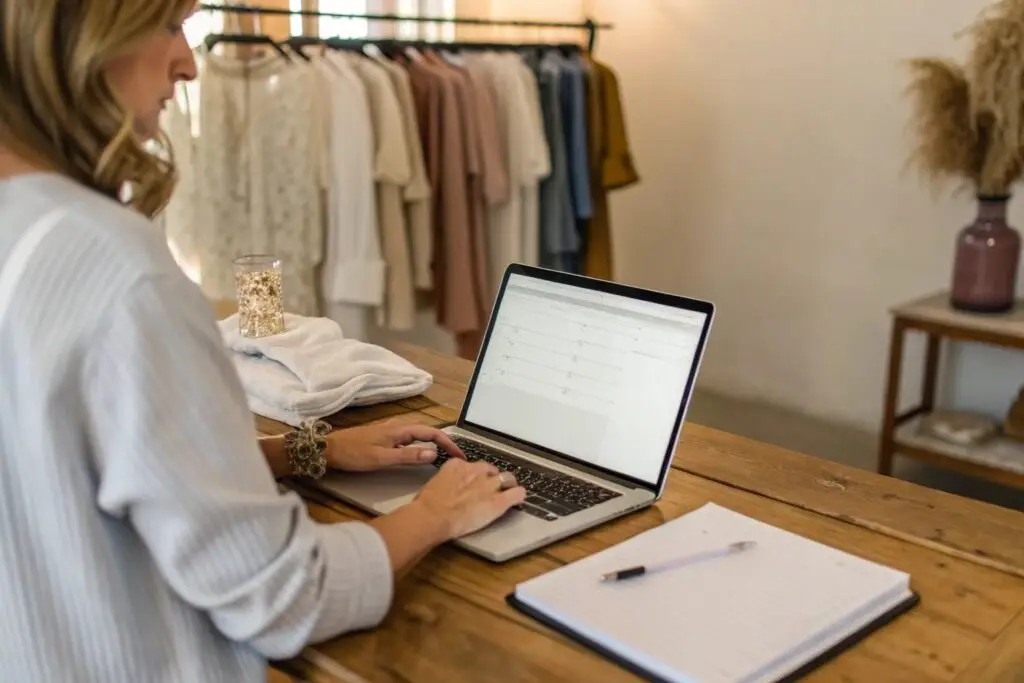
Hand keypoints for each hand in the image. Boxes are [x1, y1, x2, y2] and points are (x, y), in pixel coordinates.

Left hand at [326, 421, 465, 471]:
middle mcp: (398, 427)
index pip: (432, 433)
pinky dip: (422, 445)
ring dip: (434, 443)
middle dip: (445, 442)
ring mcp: (391, 431)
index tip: (460, 455)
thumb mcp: (382, 458)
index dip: (449, 443)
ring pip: (419, 435)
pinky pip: (410, 439)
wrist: (329, 449)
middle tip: (456, 458)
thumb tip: (433, 453)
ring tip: (445, 456)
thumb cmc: (354, 454)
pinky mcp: (385, 437)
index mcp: (400, 429)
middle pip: (428, 432)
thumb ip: (408, 456)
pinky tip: (421, 454)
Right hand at [412, 459, 526, 539]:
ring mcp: (489, 486)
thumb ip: (446, 481)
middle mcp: (476, 471)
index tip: (473, 483)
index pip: (473, 466)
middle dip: (491, 478)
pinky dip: (518, 496)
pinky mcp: (498, 501)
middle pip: (491, 470)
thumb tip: (446, 487)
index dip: (475, 476)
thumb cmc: (427, 504)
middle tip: (488, 490)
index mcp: (459, 465)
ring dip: (506, 485)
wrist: (433, 516)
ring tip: (507, 492)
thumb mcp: (435, 483)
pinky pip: (516, 494)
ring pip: (506, 478)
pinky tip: (518, 499)